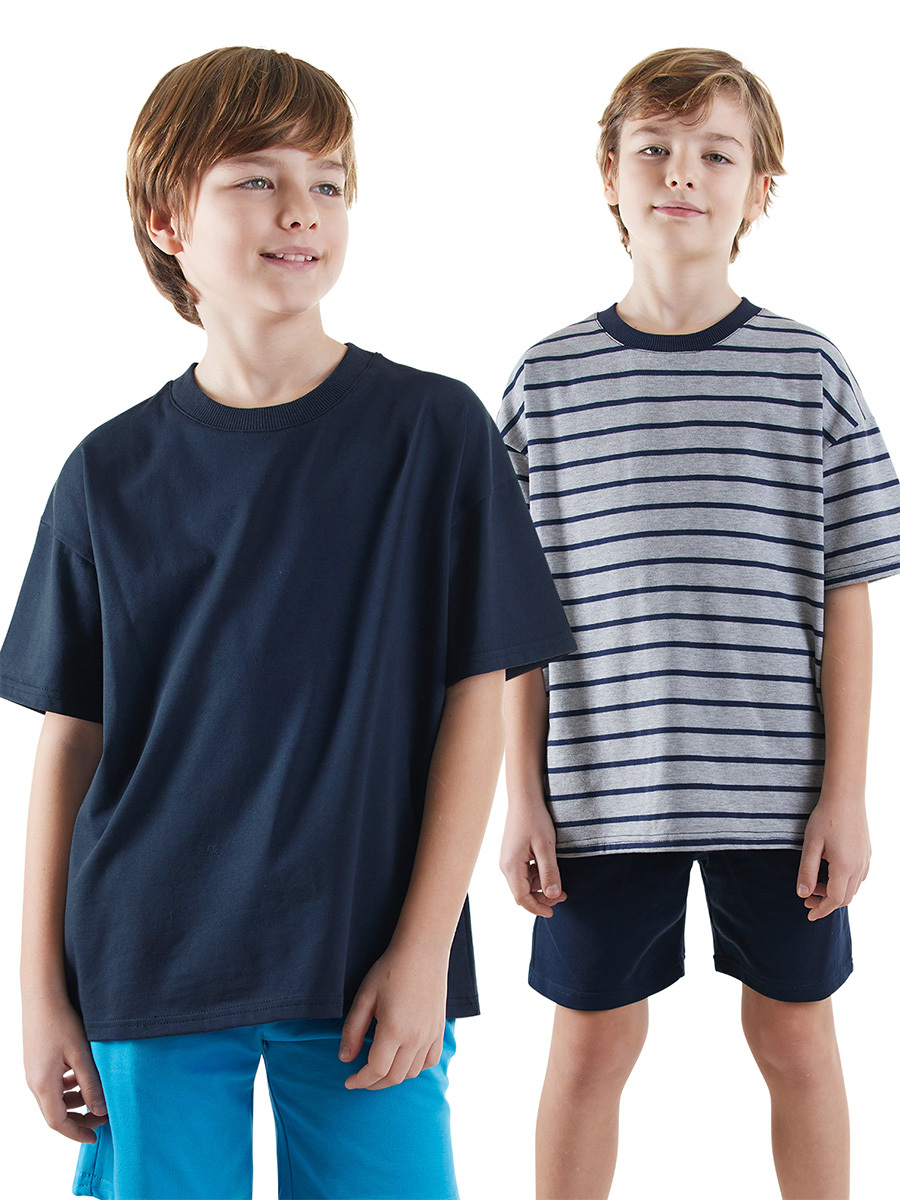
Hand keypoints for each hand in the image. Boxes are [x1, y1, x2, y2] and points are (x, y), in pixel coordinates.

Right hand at [23, 992, 106, 1142]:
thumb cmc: (61, 1022)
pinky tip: (82, 1077)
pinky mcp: (37, 1063)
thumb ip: (91, 1084)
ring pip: (54, 1098)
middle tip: (102, 1117)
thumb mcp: (81, 1054)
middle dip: (78, 1119)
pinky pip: (52, 1084)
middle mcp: (34, 1083)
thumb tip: (100, 1110)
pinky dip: (68, 1087)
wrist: (42, 997)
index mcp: (44, 1085)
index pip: (58, 1123)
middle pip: (55, 1113)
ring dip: (74, 1102)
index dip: (77, 1132)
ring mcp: (33, 1073)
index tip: (95, 1136)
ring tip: (96, 1096)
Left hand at [340, 943, 447, 1090]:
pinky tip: (404, 1061)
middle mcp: (415, 1038)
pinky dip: (416, 1068)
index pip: (376, 1070)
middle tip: (361, 1079)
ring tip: (379, 1070)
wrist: (422, 952)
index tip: (348, 1081)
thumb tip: (345, 1058)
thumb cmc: (390, 970)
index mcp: (394, 1030)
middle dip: (374, 1083)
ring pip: (412, 1072)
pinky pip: (430, 1061)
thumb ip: (353, 1030)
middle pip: (394, 1077)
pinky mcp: (439, 1030)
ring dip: (394, 1078)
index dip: (360, 1081)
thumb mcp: (364, 997)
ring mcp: (430, 1035)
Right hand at [500, 793, 565, 916]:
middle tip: (563, 895)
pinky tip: (548, 869)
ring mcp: (507, 860)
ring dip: (539, 887)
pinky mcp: (512, 854)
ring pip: (523, 884)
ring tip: (558, 881)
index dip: (537, 908)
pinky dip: (535, 877)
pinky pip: (523, 873)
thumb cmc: (535, 819)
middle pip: (521, 893)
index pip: (522, 898)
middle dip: (541, 898)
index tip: (553, 912)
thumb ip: (549, 872)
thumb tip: (553, 896)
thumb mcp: (546, 847)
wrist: (524, 798)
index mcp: (511, 866)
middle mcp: (505, 865)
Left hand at [797, 794, 870, 920]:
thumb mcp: (810, 845)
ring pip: (853, 888)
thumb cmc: (825, 818)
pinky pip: (859, 877)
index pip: (835, 900)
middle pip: (846, 897)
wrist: (845, 797)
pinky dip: (845, 883)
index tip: (808, 915)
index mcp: (845, 867)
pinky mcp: (867, 853)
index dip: (821, 910)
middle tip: (807, 900)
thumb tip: (802, 894)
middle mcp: (859, 867)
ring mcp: (865, 860)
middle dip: (826, 903)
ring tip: (816, 886)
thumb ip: (806, 871)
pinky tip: (831, 875)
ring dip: (836, 892)